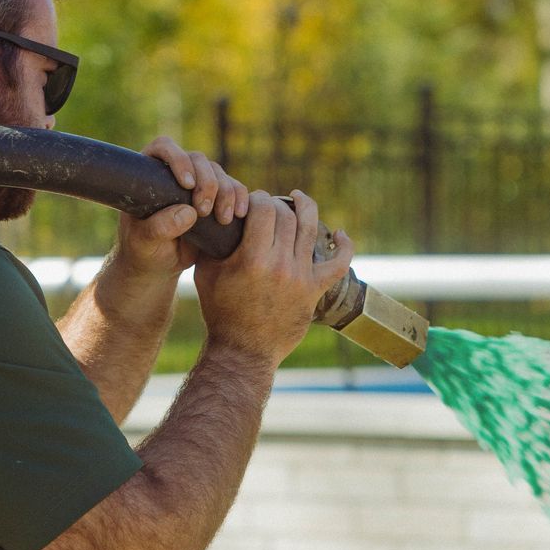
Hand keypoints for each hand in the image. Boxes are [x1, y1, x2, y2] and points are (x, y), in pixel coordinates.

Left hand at [114, 136, 250, 277]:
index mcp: (150, 171)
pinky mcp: (217, 196)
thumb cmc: (143, 248)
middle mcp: (176, 171)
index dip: (178, 159)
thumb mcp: (144, 241)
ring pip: (218, 172)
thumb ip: (159, 227)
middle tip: (203, 210)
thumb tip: (188, 212)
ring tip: (222, 219)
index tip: (187, 184)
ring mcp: (198, 182)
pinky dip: (239, 198)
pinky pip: (234, 187)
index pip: (164, 147)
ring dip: (225, 193)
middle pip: (197, 159)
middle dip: (206, 183)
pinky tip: (239, 214)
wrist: (160, 263)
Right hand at [194, 189, 353, 369]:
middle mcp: (280, 265)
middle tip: (268, 205)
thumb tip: (217, 214)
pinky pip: (339, 264)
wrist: (243, 351)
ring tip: (298, 199)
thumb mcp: (206, 273)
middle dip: (276, 204)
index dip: (257, 198)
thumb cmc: (220, 312)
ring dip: (305, 209)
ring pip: (310, 230)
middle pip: (287, 216)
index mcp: (252, 259)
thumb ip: (212, 243)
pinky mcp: (314, 290)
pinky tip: (339, 234)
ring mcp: (300, 277)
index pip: (263, 209)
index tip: (252, 200)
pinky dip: (344, 246)